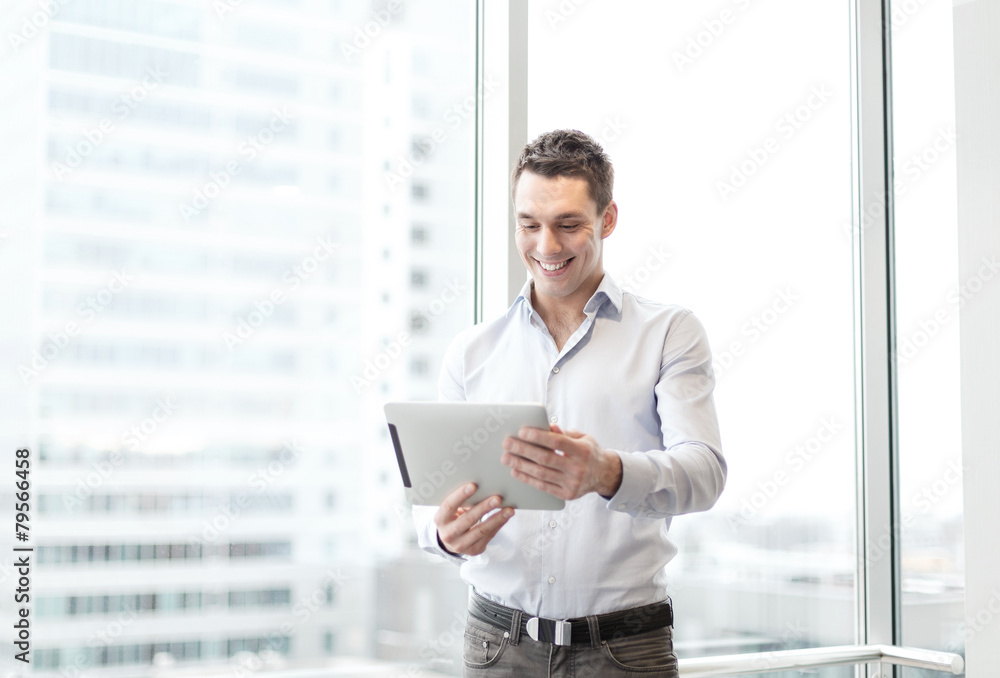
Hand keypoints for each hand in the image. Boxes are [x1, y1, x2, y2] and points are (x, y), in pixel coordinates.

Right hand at [434, 483, 513, 555]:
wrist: (451, 541)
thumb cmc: (454, 518)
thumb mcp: (452, 510)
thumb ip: (462, 501)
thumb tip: (483, 486)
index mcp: (440, 520)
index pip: (449, 506)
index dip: (460, 495)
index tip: (473, 485)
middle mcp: (448, 534)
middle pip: (468, 519)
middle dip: (484, 508)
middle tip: (498, 498)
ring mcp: (461, 545)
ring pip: (481, 530)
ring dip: (497, 519)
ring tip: (509, 509)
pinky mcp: (474, 550)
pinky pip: (489, 536)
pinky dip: (499, 525)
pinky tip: (506, 516)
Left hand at [501, 425, 622, 500]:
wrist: (604, 475)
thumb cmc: (589, 452)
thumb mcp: (582, 438)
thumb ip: (563, 433)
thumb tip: (546, 426)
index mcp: (582, 451)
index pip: (557, 442)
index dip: (538, 436)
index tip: (522, 431)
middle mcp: (578, 468)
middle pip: (545, 458)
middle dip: (523, 450)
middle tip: (507, 444)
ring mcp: (572, 484)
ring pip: (541, 474)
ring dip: (520, 465)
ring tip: (506, 458)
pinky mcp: (566, 495)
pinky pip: (542, 487)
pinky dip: (527, 479)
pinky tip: (516, 471)